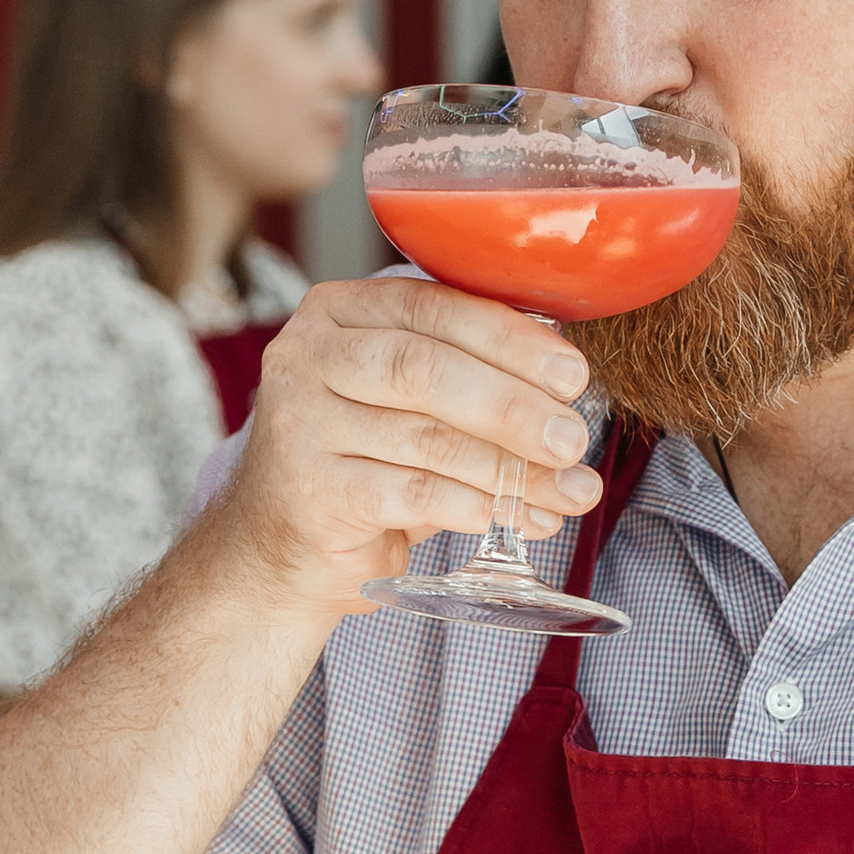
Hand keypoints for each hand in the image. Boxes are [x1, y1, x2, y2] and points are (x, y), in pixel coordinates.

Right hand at [217, 273, 604, 620]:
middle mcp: (307, 355)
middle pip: (426, 368)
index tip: (574, 376)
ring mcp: (298, 422)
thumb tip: (571, 395)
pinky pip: (409, 492)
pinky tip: (504, 515)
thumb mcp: (413, 404)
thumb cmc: (364, 462)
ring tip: (566, 492)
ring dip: (508, 468)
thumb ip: (472, 379)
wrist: (279, 545)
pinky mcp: (309, 490)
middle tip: (573, 439)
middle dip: (513, 405)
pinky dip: (468, 504)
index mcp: (339, 311)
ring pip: (425, 436)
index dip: (511, 340)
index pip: (434, 307)